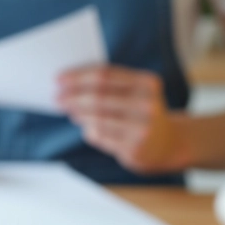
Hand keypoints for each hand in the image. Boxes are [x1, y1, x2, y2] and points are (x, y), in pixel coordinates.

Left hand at [57, 66, 179, 173]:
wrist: (167, 143)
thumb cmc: (141, 110)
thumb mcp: (137, 91)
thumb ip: (111, 84)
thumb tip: (70, 82)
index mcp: (147, 83)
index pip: (105, 75)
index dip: (78, 76)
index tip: (59, 78)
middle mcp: (147, 104)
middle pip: (99, 97)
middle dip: (73, 96)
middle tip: (57, 97)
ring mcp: (142, 128)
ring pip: (98, 118)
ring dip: (78, 113)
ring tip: (68, 109)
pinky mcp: (134, 148)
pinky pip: (102, 136)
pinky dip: (89, 130)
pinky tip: (84, 126)